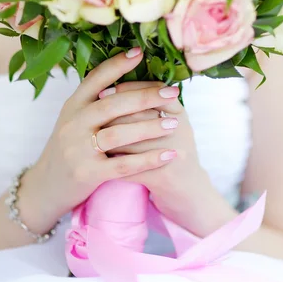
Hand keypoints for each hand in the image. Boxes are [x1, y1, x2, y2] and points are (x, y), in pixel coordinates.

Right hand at [18, 48, 181, 233]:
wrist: (45, 187)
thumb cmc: (68, 149)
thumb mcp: (72, 120)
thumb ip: (93, 102)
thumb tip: (126, 80)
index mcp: (71, 106)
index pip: (95, 79)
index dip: (117, 64)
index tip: (140, 52)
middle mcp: (72, 124)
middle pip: (113, 104)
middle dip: (145, 96)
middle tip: (172, 92)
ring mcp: (78, 149)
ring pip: (119, 134)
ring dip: (150, 127)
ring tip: (174, 123)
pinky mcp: (87, 174)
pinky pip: (123, 165)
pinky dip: (148, 159)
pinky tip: (168, 154)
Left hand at [102, 81, 235, 236]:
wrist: (190, 195)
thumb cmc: (174, 155)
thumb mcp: (172, 126)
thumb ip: (152, 106)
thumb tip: (116, 85)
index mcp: (181, 115)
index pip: (154, 92)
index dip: (128, 89)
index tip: (105, 90)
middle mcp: (180, 131)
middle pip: (141, 113)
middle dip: (113, 110)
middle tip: (93, 108)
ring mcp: (173, 154)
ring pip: (132, 140)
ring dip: (108, 136)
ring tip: (92, 133)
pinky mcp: (163, 177)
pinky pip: (131, 166)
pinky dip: (113, 162)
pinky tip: (99, 159)